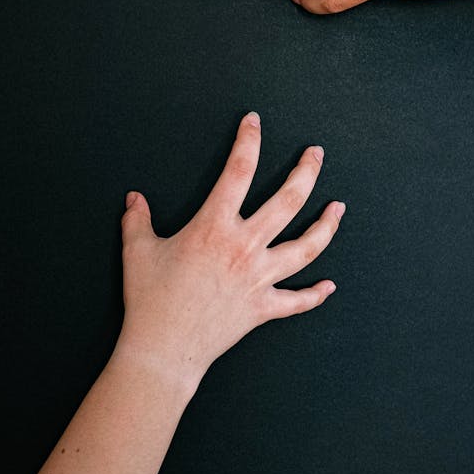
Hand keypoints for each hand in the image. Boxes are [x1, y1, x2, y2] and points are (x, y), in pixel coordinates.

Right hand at [115, 113, 342, 389]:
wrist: (163, 351)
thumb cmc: (149, 300)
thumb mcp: (137, 251)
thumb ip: (137, 220)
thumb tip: (134, 198)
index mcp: (214, 227)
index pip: (238, 171)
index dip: (248, 141)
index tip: (254, 122)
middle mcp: (244, 248)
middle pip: (287, 202)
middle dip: (305, 172)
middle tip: (316, 153)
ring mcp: (259, 279)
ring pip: (305, 247)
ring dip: (326, 225)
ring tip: (338, 207)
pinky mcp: (263, 308)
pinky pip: (297, 300)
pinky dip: (315, 294)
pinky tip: (330, 286)